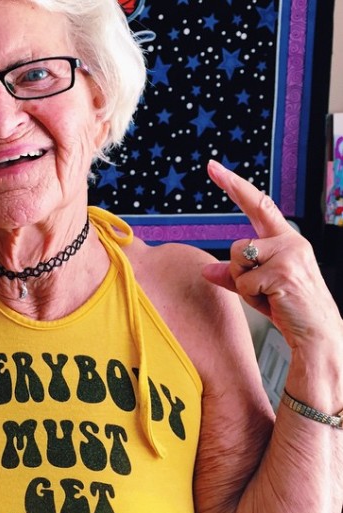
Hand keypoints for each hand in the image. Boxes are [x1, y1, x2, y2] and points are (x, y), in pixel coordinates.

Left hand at [201, 160, 340, 349]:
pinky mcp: (284, 270)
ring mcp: (289, 254)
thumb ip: (233, 276)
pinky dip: (250, 296)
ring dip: (245, 285)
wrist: (317, 334)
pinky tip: (274, 300)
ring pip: (238, 262)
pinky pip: (243, 281)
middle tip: (264, 291)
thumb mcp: (257, 289)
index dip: (233, 185)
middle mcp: (290, 241)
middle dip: (240, 272)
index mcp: (285, 240)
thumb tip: (206, 271)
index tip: (212, 167)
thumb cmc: (289, 308)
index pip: (257, 204)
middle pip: (237, 246)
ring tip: (269, 296)